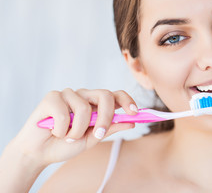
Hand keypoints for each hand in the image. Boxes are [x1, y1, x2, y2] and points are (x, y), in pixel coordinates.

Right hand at [10, 88, 136, 166]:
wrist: (40, 153)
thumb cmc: (66, 144)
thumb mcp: (92, 139)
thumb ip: (110, 129)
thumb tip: (131, 122)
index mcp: (95, 104)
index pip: (115, 95)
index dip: (127, 101)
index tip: (135, 113)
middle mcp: (84, 96)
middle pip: (105, 95)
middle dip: (105, 117)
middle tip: (97, 134)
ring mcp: (68, 94)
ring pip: (84, 108)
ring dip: (77, 130)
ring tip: (68, 137)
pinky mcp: (51, 97)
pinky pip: (64, 112)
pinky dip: (61, 129)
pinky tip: (54, 131)